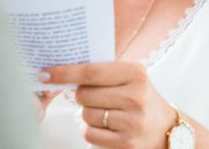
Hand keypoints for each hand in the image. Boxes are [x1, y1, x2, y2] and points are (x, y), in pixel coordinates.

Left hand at [38, 61, 176, 148]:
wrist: (163, 127)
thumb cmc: (138, 95)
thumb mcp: (129, 75)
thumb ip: (101, 69)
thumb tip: (61, 68)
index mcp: (135, 73)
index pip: (90, 72)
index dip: (64, 72)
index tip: (45, 73)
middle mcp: (135, 96)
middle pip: (84, 94)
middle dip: (81, 94)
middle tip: (95, 94)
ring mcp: (132, 121)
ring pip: (86, 114)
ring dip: (88, 112)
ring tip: (106, 110)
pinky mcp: (126, 143)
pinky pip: (90, 133)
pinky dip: (91, 129)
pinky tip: (105, 125)